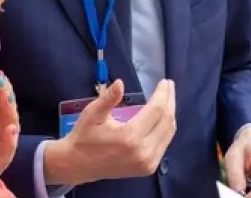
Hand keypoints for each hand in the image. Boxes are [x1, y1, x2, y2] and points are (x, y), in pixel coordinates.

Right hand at [44, 79, 175, 185]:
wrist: (79, 165)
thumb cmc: (85, 137)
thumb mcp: (92, 114)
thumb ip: (108, 99)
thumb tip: (120, 83)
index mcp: (129, 136)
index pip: (156, 110)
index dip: (163, 94)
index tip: (165, 81)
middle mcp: (143, 151)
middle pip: (166, 121)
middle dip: (170, 100)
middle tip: (169, 85)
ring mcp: (148, 162)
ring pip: (169, 133)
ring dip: (171, 113)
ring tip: (168, 97)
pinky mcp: (148, 168)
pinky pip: (164, 143)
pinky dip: (166, 128)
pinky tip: (163, 116)